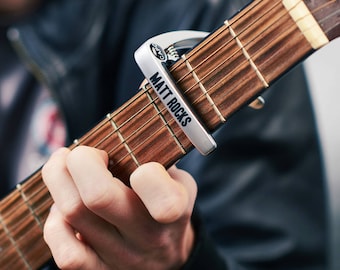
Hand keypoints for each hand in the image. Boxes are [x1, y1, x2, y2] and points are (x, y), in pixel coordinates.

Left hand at [42, 146, 196, 269]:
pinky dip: (55, 221)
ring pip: (72, 213)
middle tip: (82, 153)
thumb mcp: (178, 181)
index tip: (135, 163)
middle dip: (80, 160)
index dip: (143, 172)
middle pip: (98, 196)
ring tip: (63, 167)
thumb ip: (156, 158)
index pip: (158, 194)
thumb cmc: (167, 204)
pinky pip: (64, 250)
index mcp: (174, 209)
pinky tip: (63, 207)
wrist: (167, 258)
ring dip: (58, 179)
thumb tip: (116, 134)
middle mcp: (147, 237)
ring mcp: (120, 257)